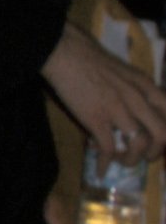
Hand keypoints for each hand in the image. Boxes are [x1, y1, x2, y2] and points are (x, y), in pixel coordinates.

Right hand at [42, 23, 165, 162]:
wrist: (67, 54)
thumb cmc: (93, 61)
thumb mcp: (127, 74)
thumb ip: (137, 93)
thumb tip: (137, 116)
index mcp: (147, 87)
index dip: (165, 137)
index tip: (157, 144)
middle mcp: (139, 100)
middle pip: (162, 135)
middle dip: (154, 153)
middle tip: (142, 156)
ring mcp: (119, 110)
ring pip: (138, 146)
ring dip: (131, 160)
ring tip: (120, 160)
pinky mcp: (97, 119)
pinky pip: (109, 149)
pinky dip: (106, 163)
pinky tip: (101, 169)